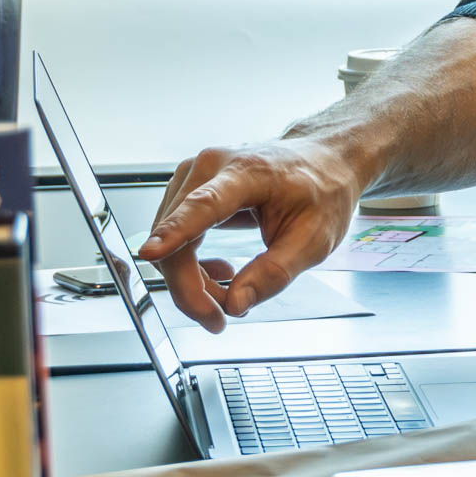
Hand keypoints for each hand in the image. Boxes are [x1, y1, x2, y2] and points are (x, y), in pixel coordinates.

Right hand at [138, 135, 367, 332]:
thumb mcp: (315, 238)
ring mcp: (194, 175)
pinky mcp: (189, 188)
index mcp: (248, 172)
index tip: (151, 252)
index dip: (175, 232)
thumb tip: (236, 302)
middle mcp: (211, 167)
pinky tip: (219, 271)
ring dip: (190, 279)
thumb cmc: (323, 190)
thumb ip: (274, 272)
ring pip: (169, 243)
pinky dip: (190, 264)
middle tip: (221, 317)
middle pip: (177, 238)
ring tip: (229, 291)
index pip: (204, 205)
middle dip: (191, 288)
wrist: (324, 160)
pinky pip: (174, 236)